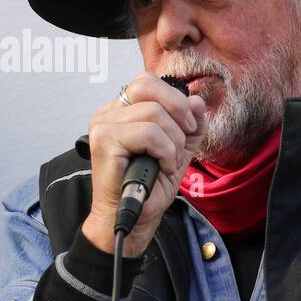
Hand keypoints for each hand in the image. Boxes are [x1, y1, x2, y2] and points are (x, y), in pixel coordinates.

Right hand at [81, 72, 205, 256]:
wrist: (134, 218)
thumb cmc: (150, 187)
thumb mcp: (179, 150)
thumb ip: (190, 126)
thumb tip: (197, 101)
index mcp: (121, 112)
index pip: (147, 81)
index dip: (175, 99)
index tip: (189, 125)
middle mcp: (107, 114)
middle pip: (147, 86)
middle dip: (177, 111)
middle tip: (184, 139)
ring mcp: (103, 126)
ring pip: (153, 113)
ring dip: (173, 142)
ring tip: (168, 163)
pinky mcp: (104, 142)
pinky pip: (148, 133)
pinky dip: (165, 152)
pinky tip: (162, 168)